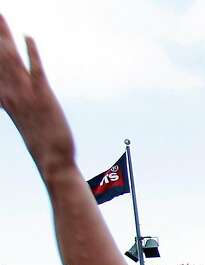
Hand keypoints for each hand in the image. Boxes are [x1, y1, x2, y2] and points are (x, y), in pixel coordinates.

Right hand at [0, 23, 75, 175]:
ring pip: (11, 59)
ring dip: (5, 36)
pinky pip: (36, 70)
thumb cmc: (41, 142)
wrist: (52, 160)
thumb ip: (16, 102)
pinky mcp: (43, 96)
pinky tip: (28, 37)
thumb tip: (10, 94)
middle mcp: (10, 93)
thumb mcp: (23, 118)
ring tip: (0, 16)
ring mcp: (26, 94)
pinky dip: (32, 52)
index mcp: (4, 98)